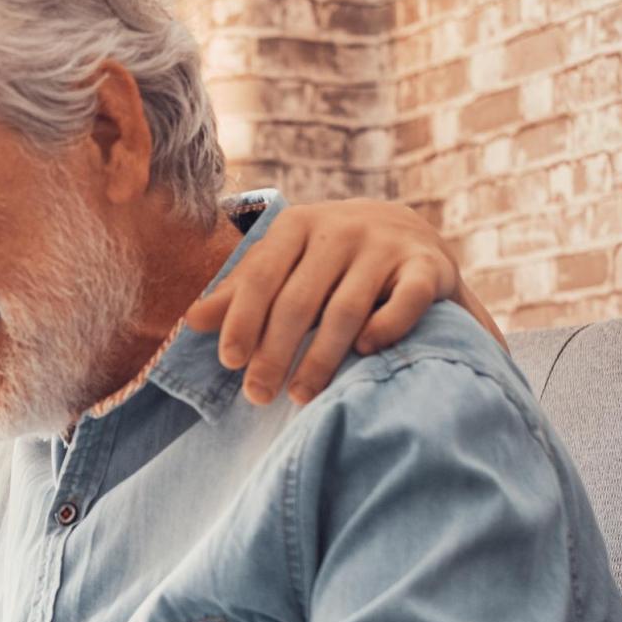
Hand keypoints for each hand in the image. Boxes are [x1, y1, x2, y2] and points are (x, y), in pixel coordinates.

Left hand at [185, 198, 505, 405]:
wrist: (410, 234)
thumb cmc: (328, 260)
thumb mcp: (284, 265)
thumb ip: (242, 292)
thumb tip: (192, 320)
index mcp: (297, 226)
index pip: (261, 277)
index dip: (243, 320)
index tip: (229, 362)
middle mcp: (342, 230)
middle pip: (300, 300)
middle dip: (275, 352)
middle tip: (258, 396)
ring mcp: (387, 246)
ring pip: (347, 308)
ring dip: (321, 356)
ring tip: (299, 395)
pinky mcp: (428, 267)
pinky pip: (408, 300)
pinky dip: (387, 326)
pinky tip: (364, 352)